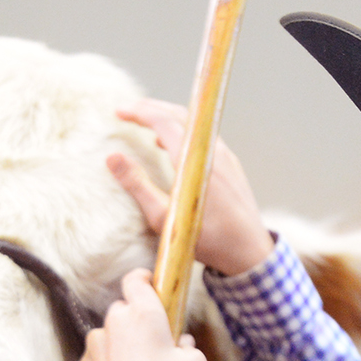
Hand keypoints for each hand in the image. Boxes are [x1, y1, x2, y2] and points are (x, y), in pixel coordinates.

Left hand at [82, 270, 208, 360]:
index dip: (144, 278)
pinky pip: (100, 355)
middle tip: (155, 341)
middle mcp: (116, 320)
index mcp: (143, 313)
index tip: (151, 283)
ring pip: (111, 332)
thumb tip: (182, 345)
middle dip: (138, 319)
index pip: (136, 279)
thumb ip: (190, 348)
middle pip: (124, 308)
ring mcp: (96, 341)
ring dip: (122, 342)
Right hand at [110, 99, 274, 276]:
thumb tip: (112, 158)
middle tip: (128, 112)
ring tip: (146, 125)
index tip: (118, 111)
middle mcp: (212, 152)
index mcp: (194, 161)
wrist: (248, 251)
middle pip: (180, 115)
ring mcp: (225, 156)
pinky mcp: (231, 165)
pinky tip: (172, 146)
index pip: (164, 121)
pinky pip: (204, 137)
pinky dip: (183, 132)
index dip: (139, 112)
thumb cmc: (206, 240)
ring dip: (168, 118)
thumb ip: (137, 185)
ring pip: (194, 124)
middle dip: (151, 108)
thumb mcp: (163, 217)